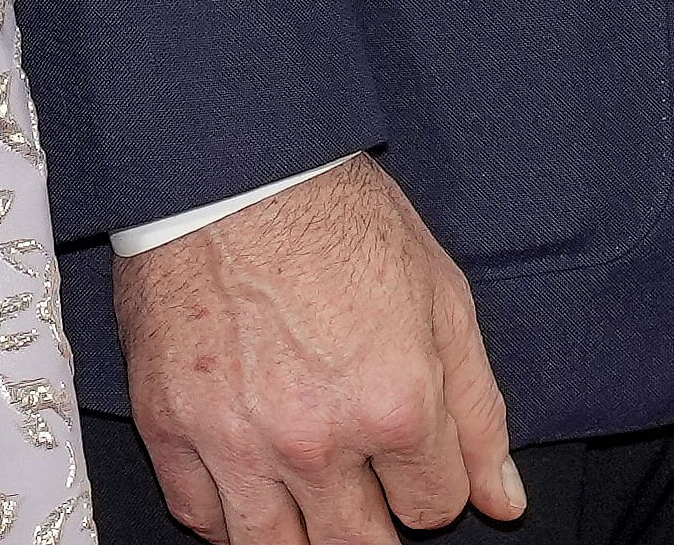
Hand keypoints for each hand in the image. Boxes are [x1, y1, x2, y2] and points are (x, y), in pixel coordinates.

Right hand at [113, 156, 524, 542]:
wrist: (235, 165)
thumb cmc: (341, 218)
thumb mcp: (442, 297)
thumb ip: (478, 411)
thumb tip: (503, 502)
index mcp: (395, 404)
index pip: (433, 508)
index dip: (432, 486)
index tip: (416, 458)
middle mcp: (316, 439)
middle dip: (374, 525)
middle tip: (367, 490)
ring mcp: (236, 440)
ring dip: (304, 537)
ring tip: (315, 502)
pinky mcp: (170, 426)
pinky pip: (202, 519)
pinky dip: (228, 517)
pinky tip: (251, 487)